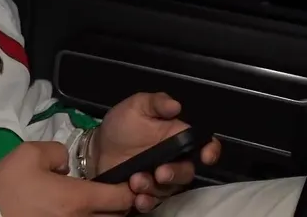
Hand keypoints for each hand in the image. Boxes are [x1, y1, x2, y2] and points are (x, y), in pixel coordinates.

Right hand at [0, 141, 135, 216]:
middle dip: (122, 205)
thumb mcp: (30, 153)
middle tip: (119, 193)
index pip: (120, 198)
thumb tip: (66, 165)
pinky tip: (82, 211)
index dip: (130, 189)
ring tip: (103, 203)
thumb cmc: (8, 185)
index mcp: (78, 199)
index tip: (131, 182)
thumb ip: (58, 152)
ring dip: (106, 214)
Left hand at [92, 92, 222, 211]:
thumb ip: (156, 103)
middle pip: (187, 172)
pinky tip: (137, 198)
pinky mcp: (146, 193)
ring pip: (169, 189)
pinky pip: (153, 203)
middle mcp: (174, 161)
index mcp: (177, 138)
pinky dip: (147, 202)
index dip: (210, 150)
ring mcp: (161, 180)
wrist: (97, 148)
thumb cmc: (121, 125)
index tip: (206, 156)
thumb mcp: (136, 106)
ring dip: (155, 188)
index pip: (203, 145)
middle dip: (176, 174)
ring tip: (135, 181)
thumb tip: (176, 106)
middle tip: (160, 173)